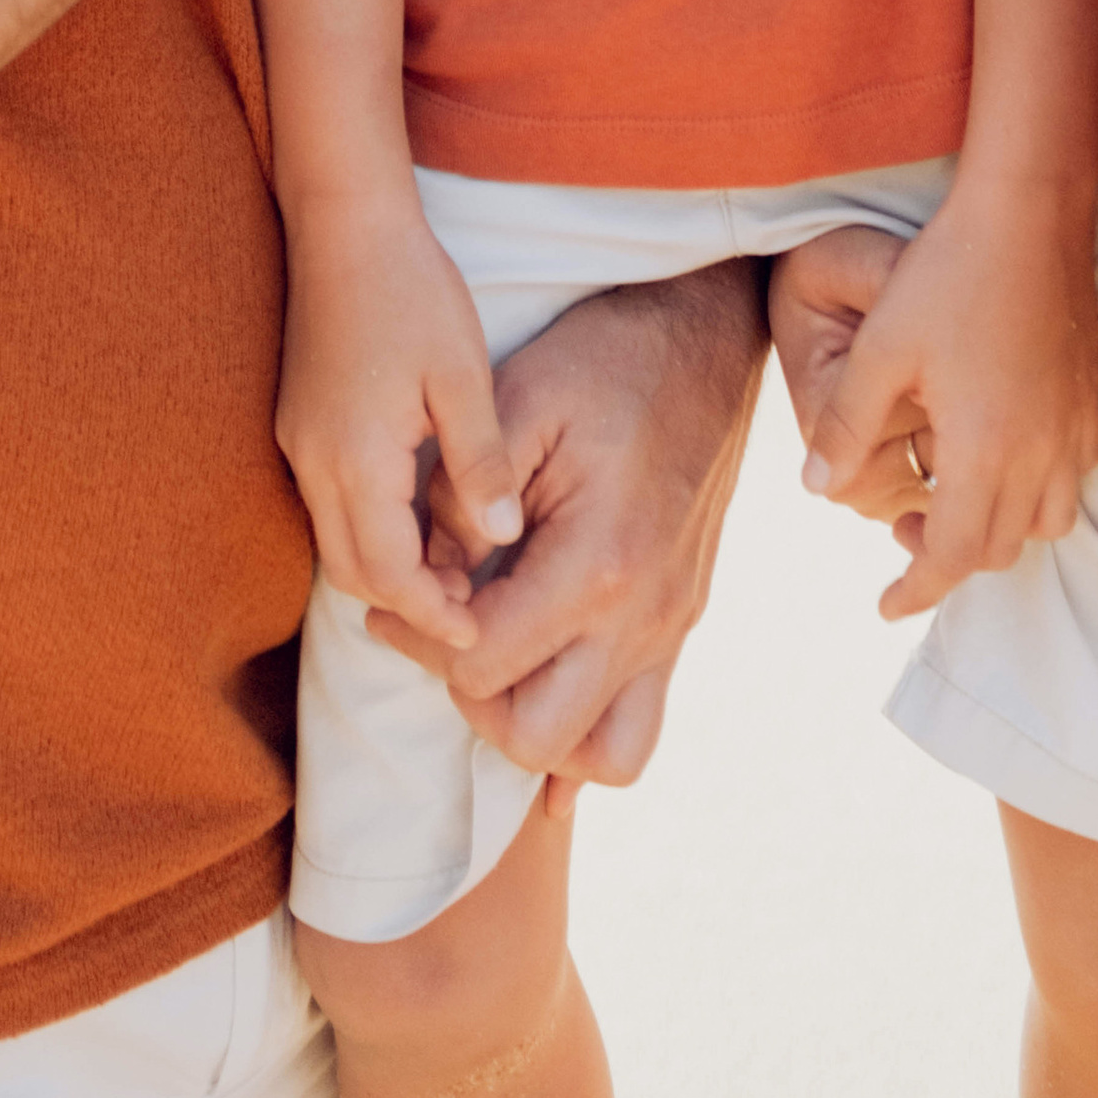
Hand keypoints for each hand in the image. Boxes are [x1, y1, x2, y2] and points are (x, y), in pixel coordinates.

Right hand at [275, 193, 523, 652]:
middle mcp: (314, 462)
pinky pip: (329, 503)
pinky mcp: (299, 423)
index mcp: (355, 458)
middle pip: (352, 573)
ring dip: (387, 567)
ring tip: (452, 570)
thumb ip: (480, 462)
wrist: (346, 221)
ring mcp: (299, 442)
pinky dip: (370, 528)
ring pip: (336, 541)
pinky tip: (418, 515)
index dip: (431, 613)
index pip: (386, 574)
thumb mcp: (463, 375)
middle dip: (406, 603)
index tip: (477, 634)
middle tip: (469, 611)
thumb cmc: (412, 290)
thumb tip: (502, 539)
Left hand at [366, 261, 765, 814]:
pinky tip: (547, 713)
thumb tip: (429, 572)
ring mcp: (671, 627)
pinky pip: (641, 728)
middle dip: (470, 699)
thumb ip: (461, 492)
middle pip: (534, 735)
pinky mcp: (682, 622)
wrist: (707, 339)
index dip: (418, 639)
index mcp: (596, 562)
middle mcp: (642, 615)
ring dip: (536, 734)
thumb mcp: (517, 395)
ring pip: (601, 758)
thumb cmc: (607, 361)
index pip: (481, 662)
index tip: (390, 604)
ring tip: (498, 670)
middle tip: (446, 635)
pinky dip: (589, 744)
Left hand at [797, 180, 1097, 623]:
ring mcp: (1073, 427)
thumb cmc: (948, 273)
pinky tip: (1001, 452)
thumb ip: (847, 427)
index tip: (885, 604)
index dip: (917, 588)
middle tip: (904, 524)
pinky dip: (1036, 490)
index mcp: (986, 450)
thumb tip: (816, 488)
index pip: (954, 557)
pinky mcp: (1089, 399)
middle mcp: (1041, 452)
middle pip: (1001, 549)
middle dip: (950, 558)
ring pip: (1046, 520)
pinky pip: (1071, 476)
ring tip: (953, 495)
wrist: (1028, 210)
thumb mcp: (880, 349)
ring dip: (999, 529)